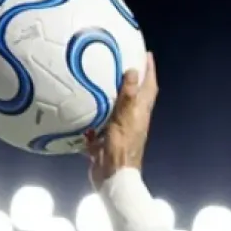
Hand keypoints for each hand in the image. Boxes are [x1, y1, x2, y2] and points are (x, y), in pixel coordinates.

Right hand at [85, 51, 158, 188]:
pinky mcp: (105, 139)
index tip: (146, 53)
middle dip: (132, 78)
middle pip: (135, 95)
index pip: (148, 87)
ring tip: (99, 79)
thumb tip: (134, 71)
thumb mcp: (124, 118)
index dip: (149, 70)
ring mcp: (119, 130)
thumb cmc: (121, 148)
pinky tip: (80, 107)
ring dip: (111, 94)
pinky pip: (99, 122)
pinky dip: (93, 114)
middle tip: (124, 60)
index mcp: (140, 113)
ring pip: (117, 108)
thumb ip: (128, 96)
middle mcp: (132, 120)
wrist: (112, 176)